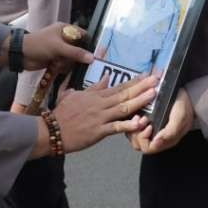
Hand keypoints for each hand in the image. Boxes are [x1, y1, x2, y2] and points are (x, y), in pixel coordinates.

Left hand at [10, 23, 91, 73]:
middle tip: (70, 60)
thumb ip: (75, 52)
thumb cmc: (38, 44)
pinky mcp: (55, 59)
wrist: (21, 55)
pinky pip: (65, 65)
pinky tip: (55, 67)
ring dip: (66, 63)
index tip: (93, 54)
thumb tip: (92, 58)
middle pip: (78, 49)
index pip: (82, 35)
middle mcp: (64, 39)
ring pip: (72, 59)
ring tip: (57, 63)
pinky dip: (61, 68)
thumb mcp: (58, 47)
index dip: (88, 43)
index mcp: (65, 29)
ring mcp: (59, 50)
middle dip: (75, 57)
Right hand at [31, 75, 157, 157]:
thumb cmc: (61, 113)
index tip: (147, 75)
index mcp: (95, 95)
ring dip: (139, 101)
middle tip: (156, 80)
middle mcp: (100, 104)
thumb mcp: (74, 94)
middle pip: (124, 94)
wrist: (50, 130)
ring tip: (153, 94)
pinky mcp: (99, 131)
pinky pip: (116, 127)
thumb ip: (92, 88)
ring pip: (123, 108)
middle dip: (142, 87)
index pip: (118, 86)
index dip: (134, 81)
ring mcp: (100, 117)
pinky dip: (129, 125)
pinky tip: (141, 122)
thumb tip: (105, 78)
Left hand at [127, 87, 193, 153]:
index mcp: (166, 140)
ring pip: (135, 137)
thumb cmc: (184, 104)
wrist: (184, 91)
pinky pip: (135, 127)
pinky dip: (134, 122)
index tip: (148, 126)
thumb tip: (156, 143)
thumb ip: (170, 132)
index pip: (148, 148)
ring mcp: (152, 129)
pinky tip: (138, 114)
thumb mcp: (180, 117)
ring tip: (140, 116)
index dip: (144, 138)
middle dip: (137, 132)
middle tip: (143, 119)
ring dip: (134, 127)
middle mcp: (158, 137)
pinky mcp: (148, 121)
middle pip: (139, 144)